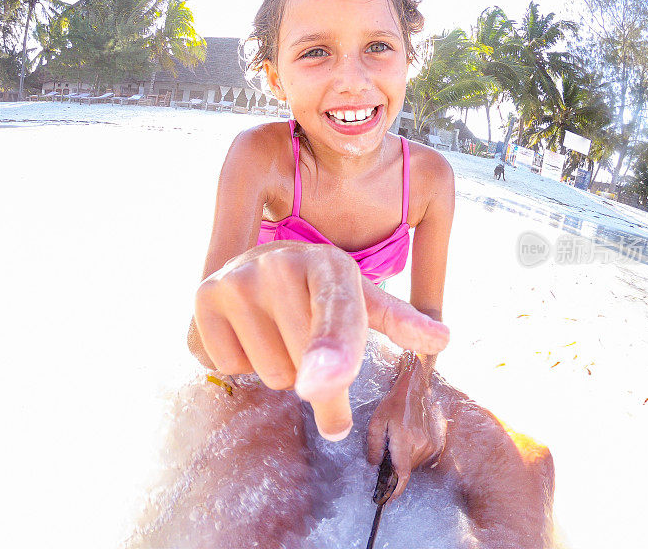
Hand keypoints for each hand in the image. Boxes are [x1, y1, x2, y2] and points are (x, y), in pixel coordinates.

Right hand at [192, 241, 449, 440]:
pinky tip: (249, 331)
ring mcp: (237, 279)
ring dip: (279, 369)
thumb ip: (400, 321)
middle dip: (317, 378)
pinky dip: (243, 362)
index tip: (321, 384)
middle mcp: (281, 263)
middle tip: (311, 349)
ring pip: (269, 373)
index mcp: (330, 264)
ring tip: (277, 331)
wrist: (262, 265)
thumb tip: (444, 338)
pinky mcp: (203, 298)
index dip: (332, 349)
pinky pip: (229, 366)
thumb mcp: (364, 301)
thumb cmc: (323, 292)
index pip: (336, 313)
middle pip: (306, 367)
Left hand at [367, 354, 446, 498]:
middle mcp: (421, 444)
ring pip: (413, 465)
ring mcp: (430, 444)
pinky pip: (419, 458)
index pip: (402, 473)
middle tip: (383, 459)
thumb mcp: (377, 422)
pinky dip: (409, 457)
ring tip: (394, 444)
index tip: (387, 500)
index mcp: (405, 439)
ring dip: (402, 462)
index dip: (395, 490)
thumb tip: (374, 466)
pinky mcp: (434, 443)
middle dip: (393, 471)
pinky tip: (403, 441)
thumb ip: (374, 446)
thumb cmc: (393, 404)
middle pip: (406, 470)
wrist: (414, 391)